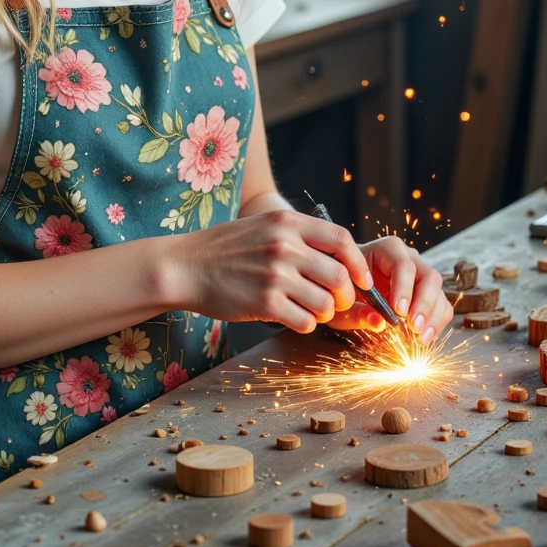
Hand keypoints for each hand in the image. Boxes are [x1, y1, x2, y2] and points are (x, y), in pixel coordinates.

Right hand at [179, 208, 376, 334]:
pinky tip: (292, 317)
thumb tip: (338, 255)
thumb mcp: (263, 225)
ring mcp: (275, 275)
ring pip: (326, 303)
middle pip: (339, 276)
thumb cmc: (224, 248)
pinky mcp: (264, 302)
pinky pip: (305, 322)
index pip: (341, 239)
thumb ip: (297, 235)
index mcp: (286, 222)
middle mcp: (284, 245)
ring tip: (310, 310)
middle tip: (336, 302)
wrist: (185, 266)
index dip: (358, 263)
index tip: (362, 280)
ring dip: (325, 313)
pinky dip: (306, 324)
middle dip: (345, 295)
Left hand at [328, 236, 451, 343]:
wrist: (348, 286)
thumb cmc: (345, 287)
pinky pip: (441, 305)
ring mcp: (421, 275)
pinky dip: (436, 323)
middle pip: (429, 276)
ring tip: (420, 338)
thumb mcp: (344, 301)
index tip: (398, 312)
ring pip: (438, 292)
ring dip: (433, 317)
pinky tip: (424, 339)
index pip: (403, 265)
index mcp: (386, 250)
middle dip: (423, 304)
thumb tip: (379, 323)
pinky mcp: (428, 293)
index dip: (404, 288)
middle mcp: (409, 258)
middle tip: (413, 327)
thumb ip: (357, 312)